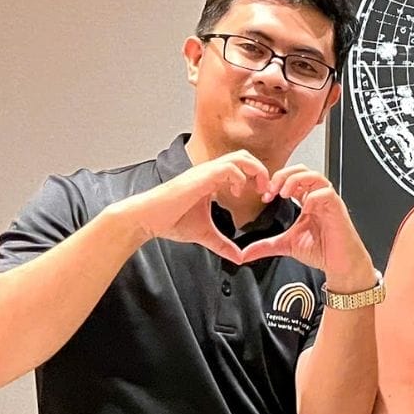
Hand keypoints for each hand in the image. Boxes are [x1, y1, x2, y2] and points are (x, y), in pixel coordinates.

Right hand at [112, 151, 268, 262]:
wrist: (147, 219)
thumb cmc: (171, 222)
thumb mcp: (205, 235)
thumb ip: (223, 244)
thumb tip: (239, 258)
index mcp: (211, 180)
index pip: (241, 166)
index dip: (257, 177)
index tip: (264, 196)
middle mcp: (209, 172)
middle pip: (244, 155)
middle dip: (261, 170)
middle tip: (266, 191)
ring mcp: (205, 172)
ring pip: (239, 156)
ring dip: (255, 171)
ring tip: (258, 189)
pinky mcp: (200, 178)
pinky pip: (228, 168)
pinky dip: (240, 178)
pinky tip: (237, 193)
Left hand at [239, 165, 372, 286]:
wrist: (340, 264)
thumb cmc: (322, 250)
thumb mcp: (286, 245)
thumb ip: (266, 246)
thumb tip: (245, 253)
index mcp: (307, 200)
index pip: (292, 177)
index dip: (276, 182)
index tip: (265, 196)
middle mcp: (318, 197)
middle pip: (302, 170)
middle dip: (284, 176)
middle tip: (272, 190)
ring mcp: (328, 201)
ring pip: (315, 176)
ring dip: (297, 181)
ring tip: (284, 194)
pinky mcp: (337, 209)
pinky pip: (326, 193)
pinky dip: (313, 197)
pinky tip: (305, 209)